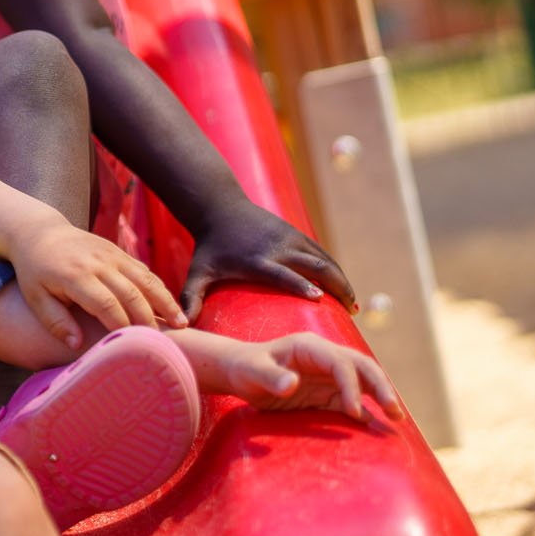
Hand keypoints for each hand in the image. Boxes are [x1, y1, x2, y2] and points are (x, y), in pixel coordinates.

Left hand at [6, 221, 185, 346]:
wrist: (41, 233)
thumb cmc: (36, 272)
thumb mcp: (36, 298)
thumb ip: (55, 321)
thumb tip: (76, 344)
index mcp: (76, 276)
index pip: (106, 304)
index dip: (122, 326)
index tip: (134, 347)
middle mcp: (98, 263)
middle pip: (131, 293)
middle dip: (150, 318)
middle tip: (166, 342)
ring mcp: (112, 255)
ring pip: (145, 279)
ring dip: (165, 301)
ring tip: (182, 323)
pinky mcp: (119, 251)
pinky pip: (143, 270)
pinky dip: (159, 288)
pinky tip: (171, 306)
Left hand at [177, 330, 402, 423]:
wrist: (239, 372)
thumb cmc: (244, 368)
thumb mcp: (251, 372)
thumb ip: (270, 377)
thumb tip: (292, 384)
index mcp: (310, 346)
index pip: (341, 363)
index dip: (352, 385)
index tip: (354, 412)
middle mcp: (325, 357)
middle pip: (362, 367)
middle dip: (381, 387)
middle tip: (395, 412)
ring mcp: (328, 374)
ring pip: (363, 382)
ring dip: (381, 397)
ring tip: (397, 419)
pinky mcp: (326, 391)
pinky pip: (351, 400)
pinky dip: (365, 411)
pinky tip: (376, 426)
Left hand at [181, 199, 354, 317]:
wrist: (221, 209)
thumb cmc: (209, 249)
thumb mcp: (198, 273)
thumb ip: (189, 298)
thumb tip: (181, 326)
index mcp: (256, 260)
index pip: (282, 273)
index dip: (300, 284)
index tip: (319, 299)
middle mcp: (278, 247)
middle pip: (314, 265)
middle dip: (335, 285)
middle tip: (350, 310)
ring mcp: (291, 238)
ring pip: (324, 258)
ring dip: (341, 280)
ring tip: (353, 305)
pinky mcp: (298, 234)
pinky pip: (322, 253)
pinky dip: (336, 270)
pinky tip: (345, 288)